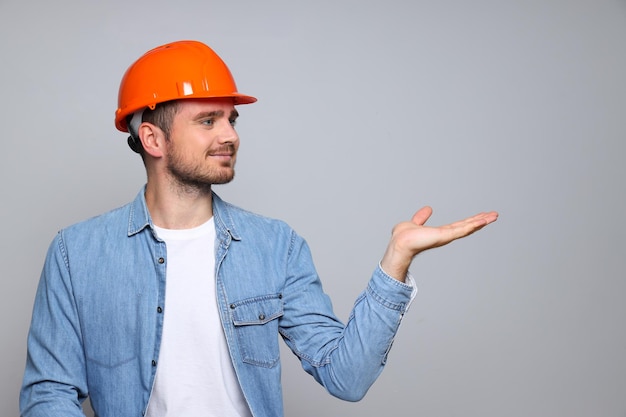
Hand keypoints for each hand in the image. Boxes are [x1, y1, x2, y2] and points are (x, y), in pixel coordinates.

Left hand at [380, 206, 497, 280]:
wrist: (400, 243)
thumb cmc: (404, 237)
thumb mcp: (415, 223)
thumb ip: (422, 217)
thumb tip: (428, 209)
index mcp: (440, 232)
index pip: (459, 225)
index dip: (470, 220)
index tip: (481, 216)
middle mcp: (446, 235)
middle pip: (467, 226)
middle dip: (481, 221)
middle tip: (494, 215)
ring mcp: (446, 236)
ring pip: (468, 227)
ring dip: (482, 221)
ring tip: (494, 216)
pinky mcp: (445, 236)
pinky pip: (462, 230)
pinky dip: (473, 225)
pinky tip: (483, 221)